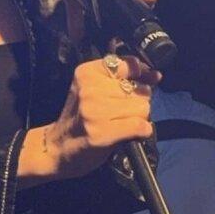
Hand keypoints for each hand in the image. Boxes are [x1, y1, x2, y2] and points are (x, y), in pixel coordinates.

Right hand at [17, 54, 159, 186]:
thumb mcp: (93, 90)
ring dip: (138, 119)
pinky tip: (126, 135)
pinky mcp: (102, 132)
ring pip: (143, 108)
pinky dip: (141, 132)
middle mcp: (90, 89)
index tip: (137, 84)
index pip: (129, 65)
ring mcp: (95, 111)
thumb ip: (123, 79)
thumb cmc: (79, 119)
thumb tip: (156, 76)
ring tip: (119, 124)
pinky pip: (141, 126)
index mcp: (87, 73)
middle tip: (118, 113)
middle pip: (140, 89)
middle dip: (136, 102)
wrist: (58, 148)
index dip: (140, 76)